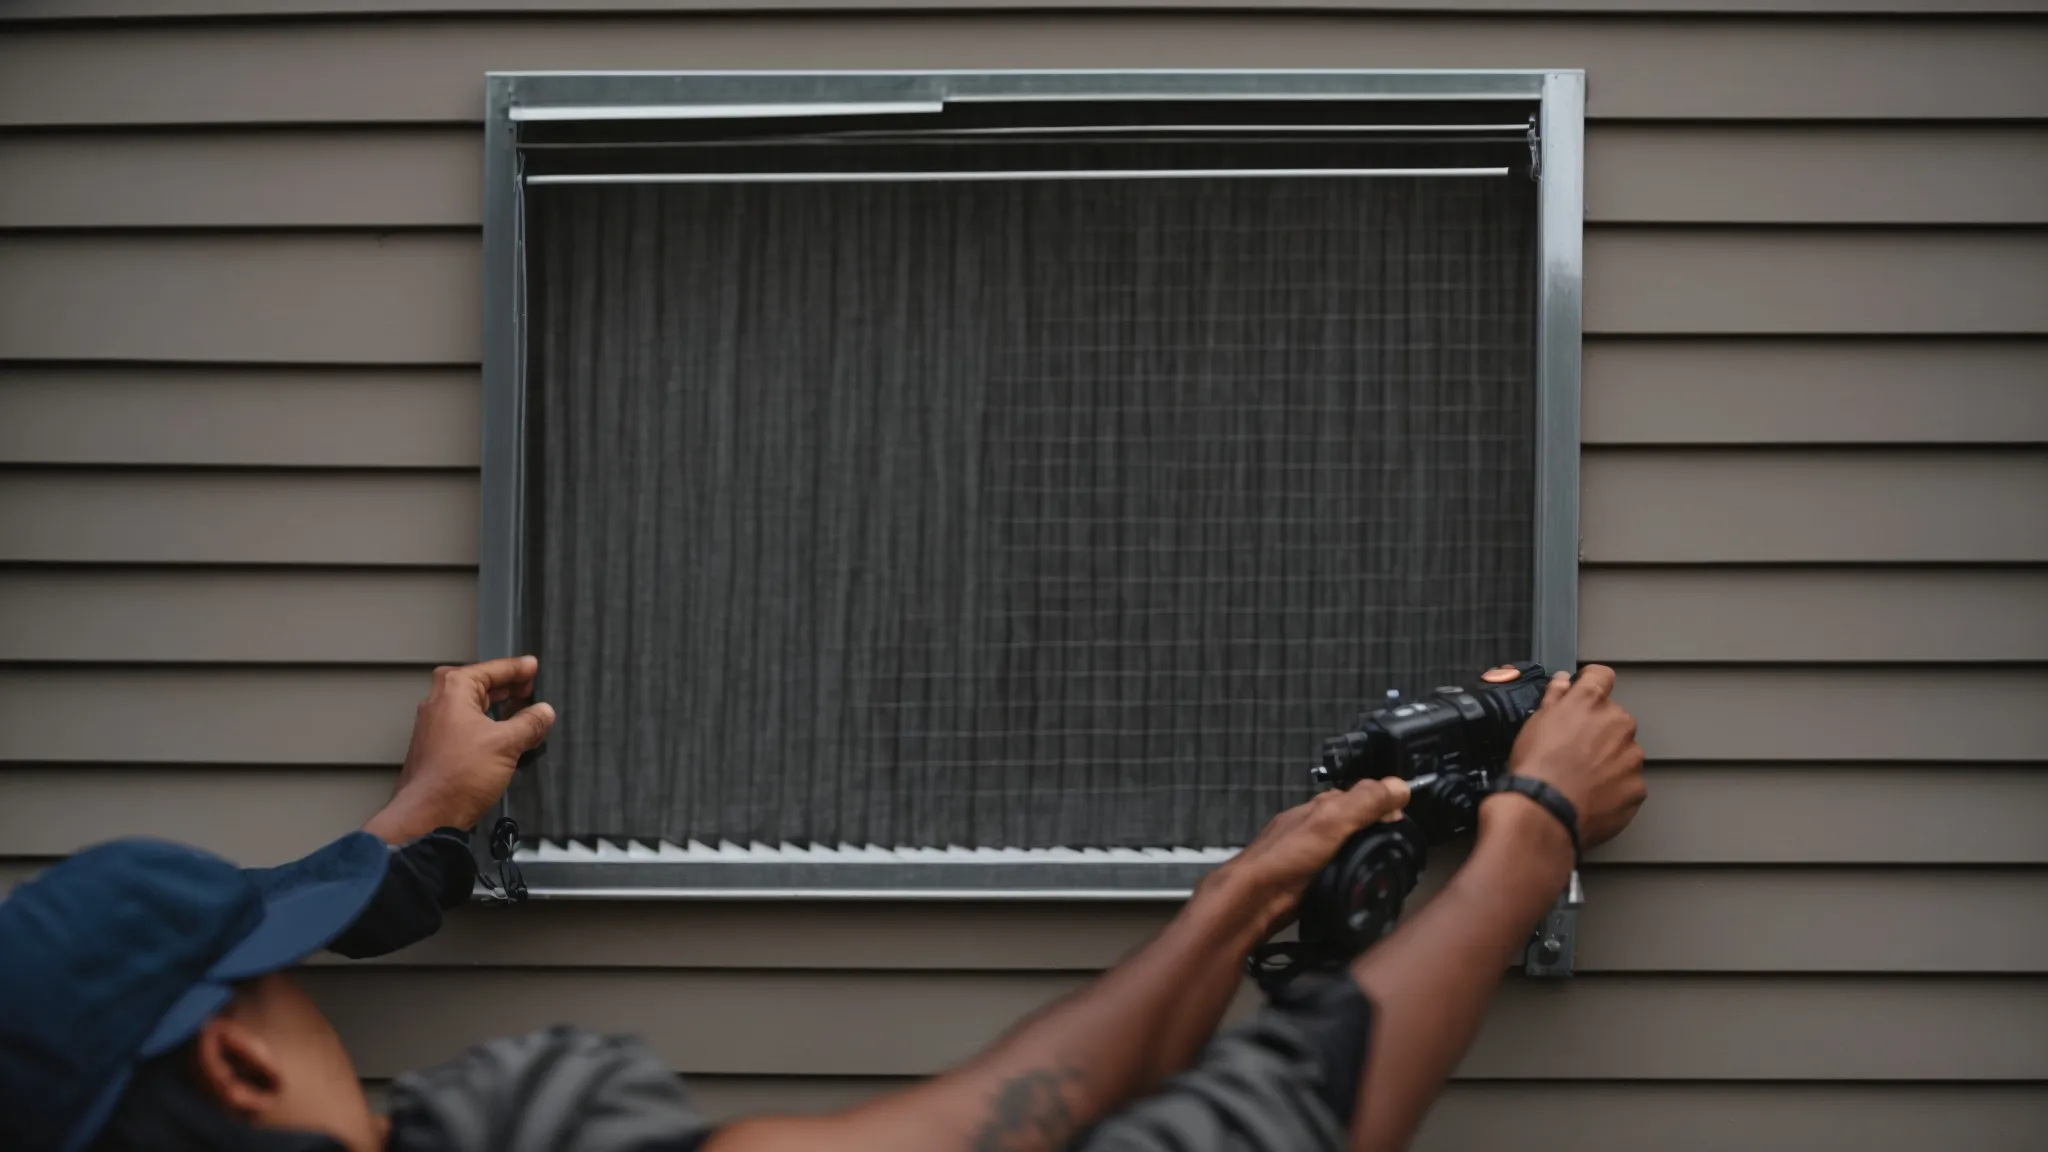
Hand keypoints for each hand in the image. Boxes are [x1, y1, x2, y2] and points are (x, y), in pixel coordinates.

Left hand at [363, 657, 556, 843]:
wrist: (428, 814)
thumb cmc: (459, 775)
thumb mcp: (507, 744)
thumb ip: (529, 724)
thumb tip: (544, 712)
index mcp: (453, 691)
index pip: (490, 670)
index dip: (516, 668)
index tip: (532, 667)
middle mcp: (439, 703)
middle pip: (477, 684)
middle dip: (504, 685)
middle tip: (528, 688)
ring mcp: (434, 726)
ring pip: (469, 706)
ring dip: (495, 706)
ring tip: (520, 712)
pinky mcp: (436, 748)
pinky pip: (464, 725)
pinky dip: (485, 724)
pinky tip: (502, 738)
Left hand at [1200, 778, 1412, 936]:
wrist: (1252, 901)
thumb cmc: (1286, 857)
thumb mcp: (1330, 822)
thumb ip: (1363, 803)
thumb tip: (1399, 785)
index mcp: (1316, 808)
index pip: (1356, 795)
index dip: (1382, 801)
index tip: (1405, 815)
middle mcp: (1311, 828)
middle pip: (1350, 821)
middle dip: (1374, 827)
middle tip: (1398, 842)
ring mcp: (1307, 856)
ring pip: (1342, 847)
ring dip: (1362, 852)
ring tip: (1385, 863)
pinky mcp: (1307, 882)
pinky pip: (1334, 871)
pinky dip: (1349, 873)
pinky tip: (1359, 883)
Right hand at [1502, 664, 1645, 849]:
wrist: (1544, 813)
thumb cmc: (1536, 768)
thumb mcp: (1535, 724)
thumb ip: (1555, 698)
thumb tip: (1562, 682)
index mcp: (1591, 702)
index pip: (1602, 676)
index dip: (1591, 683)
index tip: (1585, 692)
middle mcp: (1619, 724)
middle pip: (1615, 719)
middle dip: (1599, 730)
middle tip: (1574, 750)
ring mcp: (1631, 758)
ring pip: (1623, 752)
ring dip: (1609, 760)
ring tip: (1580, 778)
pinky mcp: (1637, 788)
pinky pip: (1628, 784)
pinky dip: (1613, 789)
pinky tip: (1589, 796)